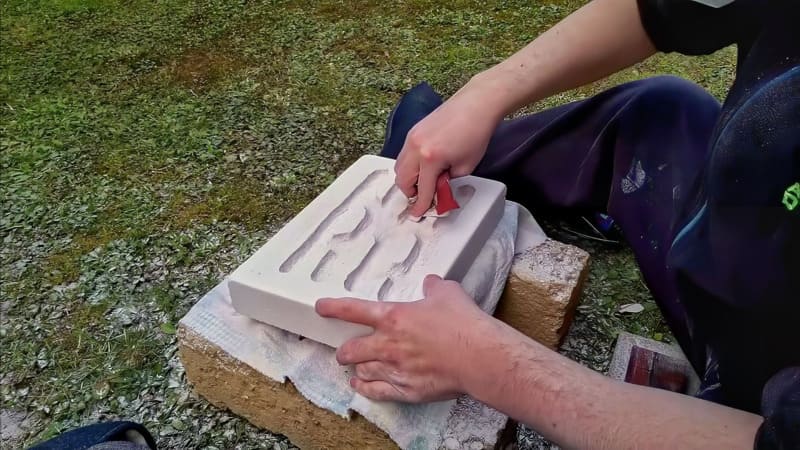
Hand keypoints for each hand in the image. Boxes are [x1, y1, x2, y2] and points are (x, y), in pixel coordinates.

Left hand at [315, 275, 497, 402]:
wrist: (479, 357)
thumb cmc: (463, 325)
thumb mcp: (447, 293)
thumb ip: (433, 287)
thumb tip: (431, 283)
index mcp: (393, 317)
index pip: (353, 310)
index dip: (333, 308)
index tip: (321, 307)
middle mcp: (387, 344)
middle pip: (350, 350)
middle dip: (344, 350)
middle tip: (345, 349)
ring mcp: (394, 369)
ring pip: (362, 371)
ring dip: (358, 368)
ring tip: (357, 367)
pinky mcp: (405, 390)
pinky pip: (376, 392)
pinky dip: (365, 389)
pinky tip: (361, 386)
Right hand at [395, 83, 504, 217]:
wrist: (476, 105)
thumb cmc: (476, 134)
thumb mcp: (465, 167)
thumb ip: (447, 181)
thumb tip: (436, 187)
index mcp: (430, 159)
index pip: (422, 189)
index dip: (420, 205)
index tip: (417, 214)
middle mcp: (416, 148)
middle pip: (401, 179)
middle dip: (410, 191)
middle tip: (422, 195)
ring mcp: (412, 138)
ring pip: (399, 166)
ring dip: (407, 178)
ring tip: (424, 180)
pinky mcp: (413, 131)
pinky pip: (404, 154)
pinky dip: (410, 164)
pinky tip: (425, 165)